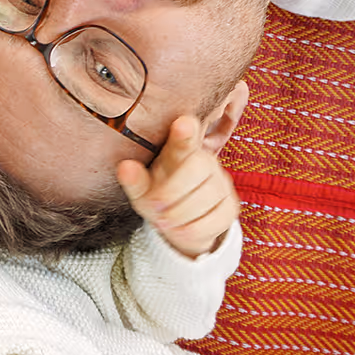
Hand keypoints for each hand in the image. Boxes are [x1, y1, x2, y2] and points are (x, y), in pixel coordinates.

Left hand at [116, 116, 237, 257]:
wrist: (178, 222)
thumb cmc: (157, 194)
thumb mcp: (141, 188)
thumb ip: (134, 179)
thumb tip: (125, 168)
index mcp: (179, 149)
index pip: (185, 138)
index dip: (184, 133)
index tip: (181, 124)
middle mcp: (205, 160)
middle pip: (196, 169)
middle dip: (170, 192)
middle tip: (154, 207)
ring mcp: (221, 182)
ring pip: (205, 198)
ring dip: (178, 215)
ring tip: (163, 220)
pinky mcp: (230, 206)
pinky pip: (214, 219)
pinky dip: (191, 229)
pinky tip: (179, 228)